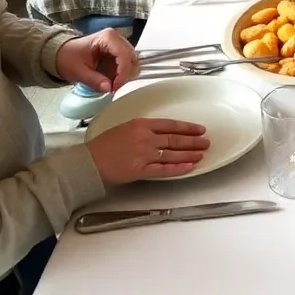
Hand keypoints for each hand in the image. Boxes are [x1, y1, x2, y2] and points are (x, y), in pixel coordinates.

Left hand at [54, 29, 138, 92]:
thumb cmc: (67, 58)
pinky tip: (111, 80)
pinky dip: (122, 75)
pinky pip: (127, 65)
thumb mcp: (78, 71)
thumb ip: (94, 80)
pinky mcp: (119, 52)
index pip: (124, 55)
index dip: (123, 73)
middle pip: (132, 58)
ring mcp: (119, 45)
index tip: (115, 87)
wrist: (60, 54)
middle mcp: (117, 38)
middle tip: (113, 88)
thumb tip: (109, 88)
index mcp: (108, 37)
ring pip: (133, 62)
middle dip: (125, 75)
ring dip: (124, 75)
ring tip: (111, 84)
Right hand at [86, 118, 209, 183]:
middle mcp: (145, 138)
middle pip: (175, 139)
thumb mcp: (125, 127)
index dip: (188, 127)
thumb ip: (144, 129)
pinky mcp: (140, 170)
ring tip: (202, 154)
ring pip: (173, 153)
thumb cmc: (103, 145)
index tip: (199, 129)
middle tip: (206, 142)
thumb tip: (161, 133)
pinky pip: (164, 169)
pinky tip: (189, 167)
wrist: (88, 162)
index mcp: (141, 124)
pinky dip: (178, 168)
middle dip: (193, 141)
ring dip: (190, 154)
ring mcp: (144, 154)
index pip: (171, 124)